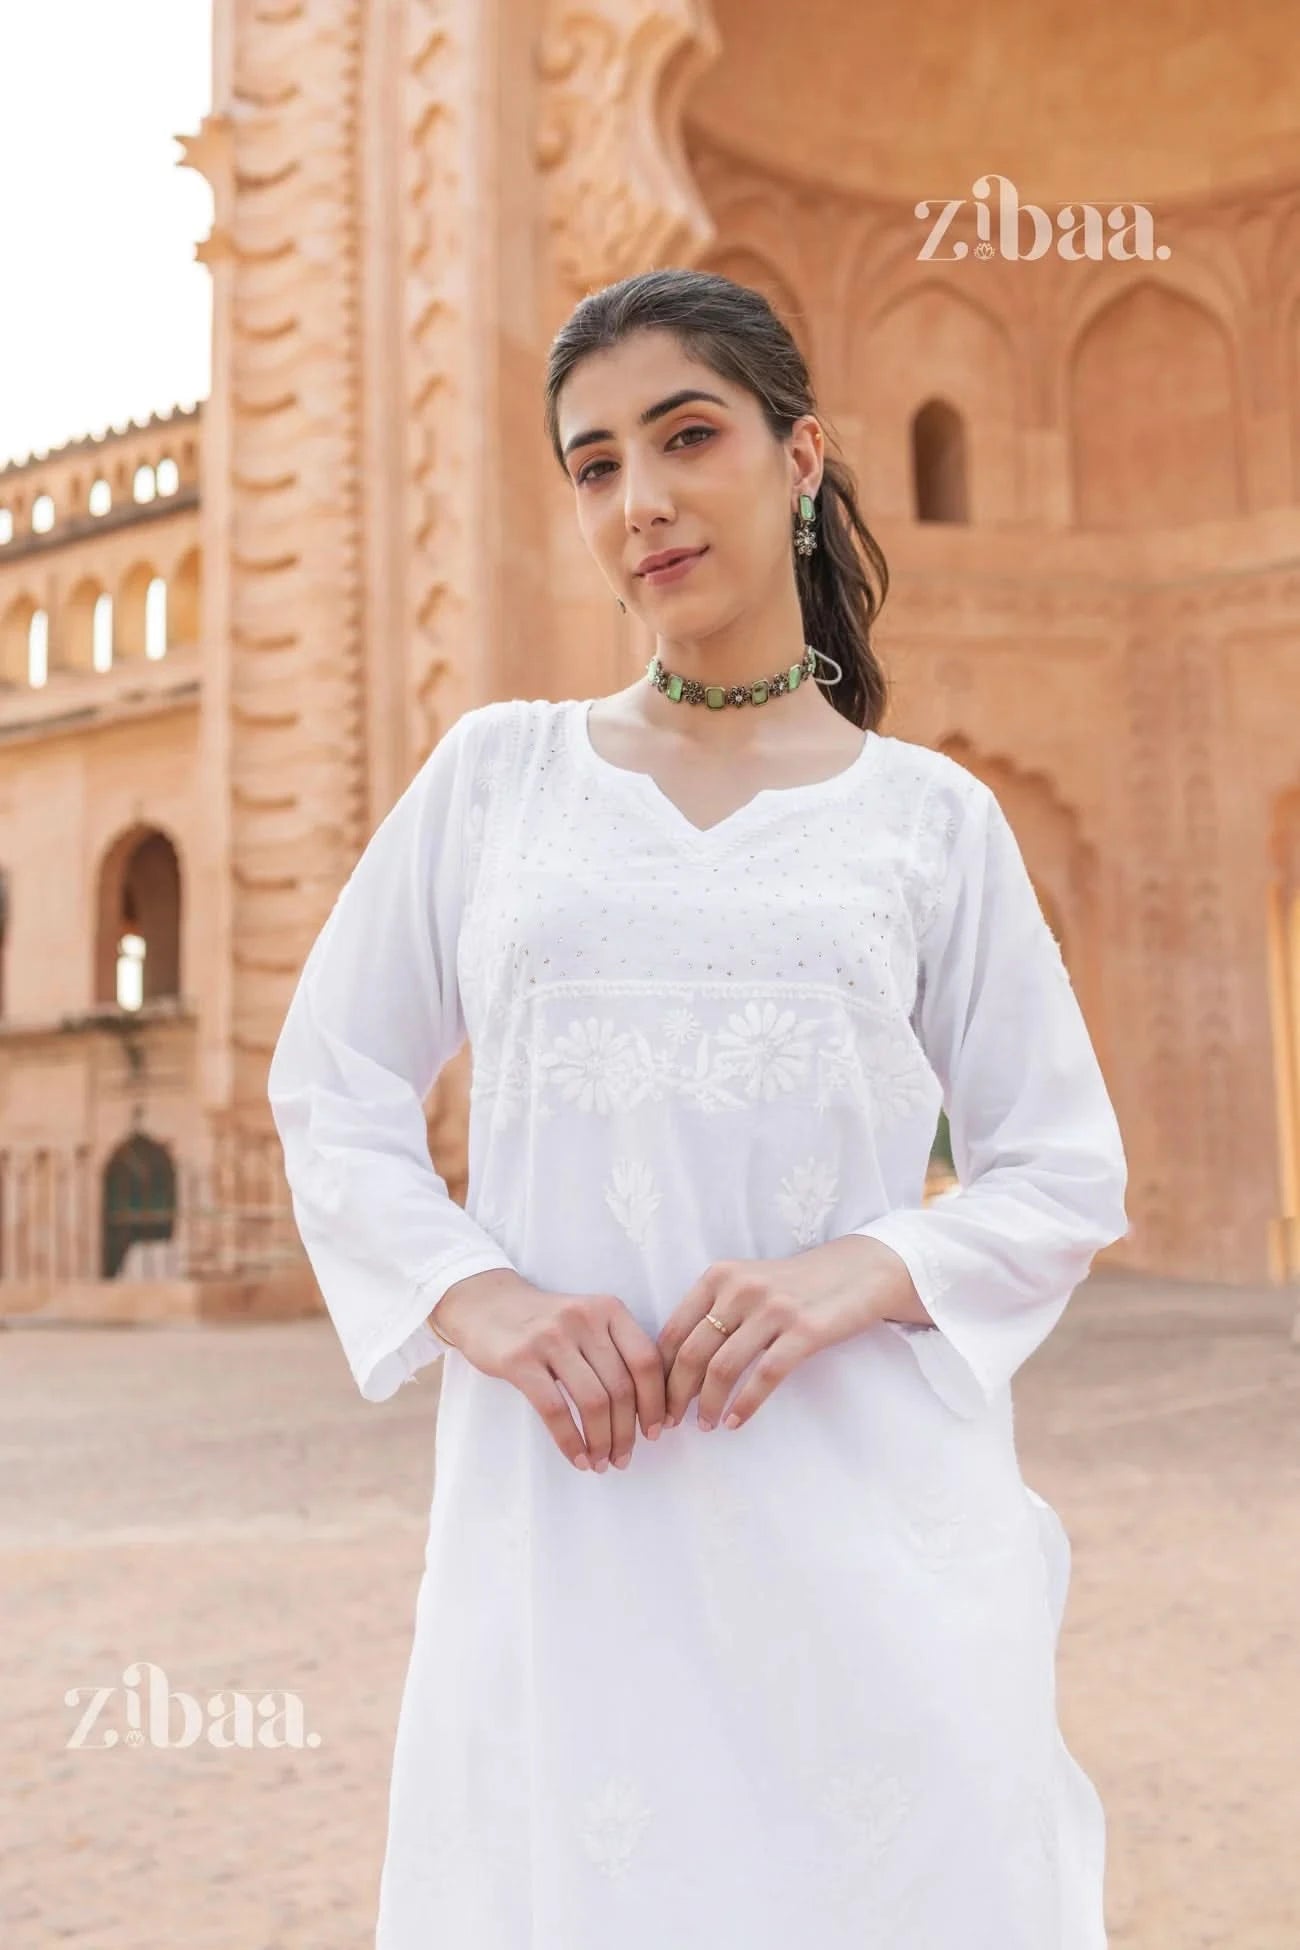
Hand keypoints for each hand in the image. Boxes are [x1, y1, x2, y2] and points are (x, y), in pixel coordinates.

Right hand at [429, 1269, 667, 1473]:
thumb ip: (617, 1351)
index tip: (656, 1431)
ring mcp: (550, 1338)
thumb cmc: (547, 1323)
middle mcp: (583, 1318)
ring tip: (601, 1463)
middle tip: (624, 1458)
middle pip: (621, 1387)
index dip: (656, 1402)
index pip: (646, 1361)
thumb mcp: (588, 1321)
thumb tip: (650, 1409)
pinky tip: (577, 1457)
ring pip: (593, 1401)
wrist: (487, 1304)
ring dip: (602, 1441)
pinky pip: (555, 1410)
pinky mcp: (520, 1359)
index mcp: (608, 1309)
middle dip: (627, 1432)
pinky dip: (570, 1441)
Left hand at [656, 1236, 922, 1433]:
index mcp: (718, 1276)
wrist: (857, 1273)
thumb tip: (675, 1367)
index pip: (673, 1331)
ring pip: (723, 1368)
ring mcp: (773, 1309)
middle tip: (669, 1423)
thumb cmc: (794, 1286)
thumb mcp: (747, 1285)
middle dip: (675, 1396)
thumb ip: (714, 1313)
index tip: (653, 1401)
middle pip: (691, 1353)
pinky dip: (744, 1405)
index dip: (658, 1372)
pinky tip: (735, 1422)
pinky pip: (764, 1376)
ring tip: (705, 1425)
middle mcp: (741, 1288)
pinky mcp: (804, 1331)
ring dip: (707, 1405)